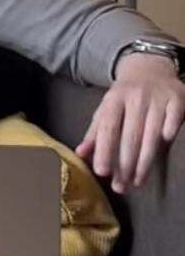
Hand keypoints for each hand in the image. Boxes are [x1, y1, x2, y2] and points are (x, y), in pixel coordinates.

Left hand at [76, 56, 184, 192]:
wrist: (150, 68)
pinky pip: (174, 119)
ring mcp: (158, 97)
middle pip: (130, 135)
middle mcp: (135, 97)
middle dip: (125, 164)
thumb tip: (80, 153)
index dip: (104, 150)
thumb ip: (95, 132)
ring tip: (138, 181)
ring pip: (152, 134)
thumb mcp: (106, 109)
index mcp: (114, 99)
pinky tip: (165, 150)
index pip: (108, 127)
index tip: (101, 172)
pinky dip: (169, 133)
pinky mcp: (177, 98)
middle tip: (121, 186)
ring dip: (144, 161)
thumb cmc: (125, 97)